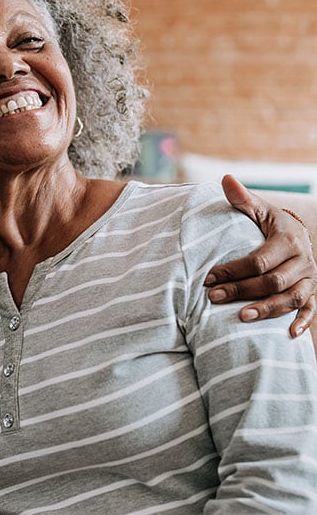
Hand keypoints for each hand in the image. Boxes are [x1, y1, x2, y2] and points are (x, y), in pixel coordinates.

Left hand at [205, 175, 315, 336]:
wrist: (294, 233)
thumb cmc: (267, 222)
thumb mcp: (256, 209)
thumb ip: (241, 198)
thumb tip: (225, 179)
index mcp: (288, 239)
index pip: (260, 259)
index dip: (234, 270)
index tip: (208, 278)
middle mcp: (303, 260)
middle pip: (273, 281)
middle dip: (243, 290)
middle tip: (213, 297)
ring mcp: (309, 278)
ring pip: (291, 298)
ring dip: (267, 309)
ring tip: (240, 318)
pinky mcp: (312, 292)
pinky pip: (311, 309)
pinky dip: (302, 322)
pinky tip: (288, 336)